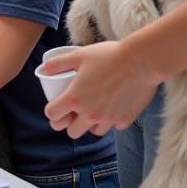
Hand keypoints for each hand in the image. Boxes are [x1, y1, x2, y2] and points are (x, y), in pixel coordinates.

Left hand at [44, 40, 160, 138]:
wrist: (141, 61)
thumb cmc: (108, 56)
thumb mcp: (79, 55)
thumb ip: (59, 63)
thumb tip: (45, 69)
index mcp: (75, 98)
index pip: (53, 116)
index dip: (52, 111)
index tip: (56, 106)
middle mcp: (90, 113)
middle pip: (72, 132)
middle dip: (70, 123)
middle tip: (73, 112)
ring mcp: (108, 119)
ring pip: (94, 132)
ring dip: (91, 124)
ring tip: (93, 109)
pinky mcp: (125, 120)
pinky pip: (113, 127)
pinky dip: (111, 120)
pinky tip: (112, 107)